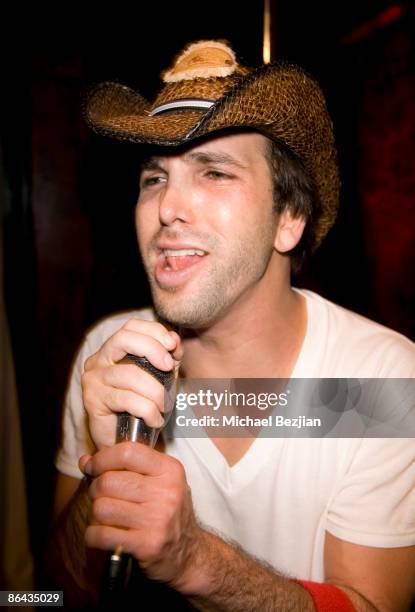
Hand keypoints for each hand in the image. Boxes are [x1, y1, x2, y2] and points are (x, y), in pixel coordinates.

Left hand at [79, 442, 202, 586]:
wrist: (188, 554)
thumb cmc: (166, 511)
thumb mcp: (156, 481)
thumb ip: (124, 467)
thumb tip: (85, 461)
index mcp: (169, 470)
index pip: (127, 453)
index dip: (101, 459)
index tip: (92, 467)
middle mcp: (166, 492)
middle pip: (108, 481)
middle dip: (95, 490)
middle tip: (103, 497)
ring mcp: (158, 519)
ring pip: (101, 507)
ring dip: (96, 514)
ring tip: (108, 517)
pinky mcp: (146, 545)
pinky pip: (101, 534)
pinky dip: (94, 536)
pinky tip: (104, 535)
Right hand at [81, 319, 182, 448]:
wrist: (124, 442)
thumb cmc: (143, 407)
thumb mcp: (161, 376)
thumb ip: (168, 356)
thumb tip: (174, 339)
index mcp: (113, 349)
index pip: (131, 326)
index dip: (154, 331)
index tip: (173, 345)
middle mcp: (98, 360)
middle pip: (123, 339)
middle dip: (152, 349)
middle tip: (170, 368)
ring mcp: (93, 380)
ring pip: (129, 374)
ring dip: (155, 391)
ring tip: (164, 406)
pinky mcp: (92, 401)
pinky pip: (127, 400)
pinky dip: (148, 410)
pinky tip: (155, 419)